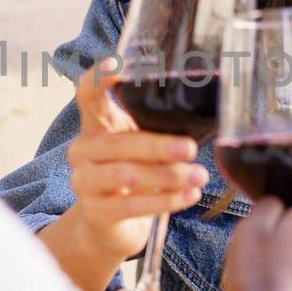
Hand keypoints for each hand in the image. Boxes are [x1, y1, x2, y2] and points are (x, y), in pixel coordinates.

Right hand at [60, 59, 208, 266]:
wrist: (111, 227)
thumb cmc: (136, 174)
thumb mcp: (144, 146)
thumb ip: (160, 129)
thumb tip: (209, 111)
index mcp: (95, 125)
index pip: (87, 95)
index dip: (98, 79)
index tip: (116, 63)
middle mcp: (82, 151)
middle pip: (117, 143)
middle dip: (158, 146)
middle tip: (191, 148)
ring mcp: (84, 183)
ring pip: (126, 175)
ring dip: (168, 176)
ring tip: (199, 176)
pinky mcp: (95, 212)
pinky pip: (133, 206)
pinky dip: (166, 200)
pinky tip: (190, 196)